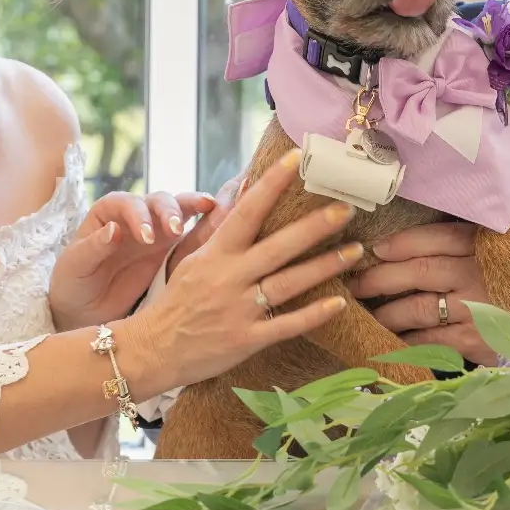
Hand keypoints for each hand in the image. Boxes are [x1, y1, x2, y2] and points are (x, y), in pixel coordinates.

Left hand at [49, 189, 216, 331]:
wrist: (85, 312)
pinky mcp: (171, 249)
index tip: (146, 237)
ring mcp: (156, 231)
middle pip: (156, 201)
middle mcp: (134, 216)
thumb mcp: (75, 267)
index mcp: (107, 213)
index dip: (138, 215)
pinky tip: (221, 217)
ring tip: (209, 211)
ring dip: (192, 209)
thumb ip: (93, 247)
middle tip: (175, 230)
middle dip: (168, 211)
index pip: (126, 203)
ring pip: (178, 209)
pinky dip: (206, 222)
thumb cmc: (74, 284)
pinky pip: (191, 231)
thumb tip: (114, 230)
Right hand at [117, 153, 356, 396]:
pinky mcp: (247, 339)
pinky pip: (287, 325)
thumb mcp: (193, 260)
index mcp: (215, 254)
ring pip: (289, 283)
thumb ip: (221, 230)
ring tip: (355, 250)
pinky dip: (314, 314)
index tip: (296, 159)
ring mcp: (239, 310)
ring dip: (325, 266)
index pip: (246, 212)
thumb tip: (246, 193)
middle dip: (314, 227)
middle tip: (346, 209)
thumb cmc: (177, 302)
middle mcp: (228, 278)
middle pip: (278, 247)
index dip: (271, 184)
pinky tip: (339, 302)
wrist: (154, 350)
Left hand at [349, 223, 498, 365]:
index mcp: (482, 246)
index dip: (400, 243)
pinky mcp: (475, 341)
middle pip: (417, 272)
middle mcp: (475, 275)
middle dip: (379, 277)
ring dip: (386, 312)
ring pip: (417, 309)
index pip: (434, 238)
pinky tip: (390, 340)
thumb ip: (467, 239)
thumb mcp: (503, 245)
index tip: (376, 249)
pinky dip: (407, 341)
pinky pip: (430, 340)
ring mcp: (474, 310)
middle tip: (355, 282)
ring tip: (365, 313)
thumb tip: (414, 240)